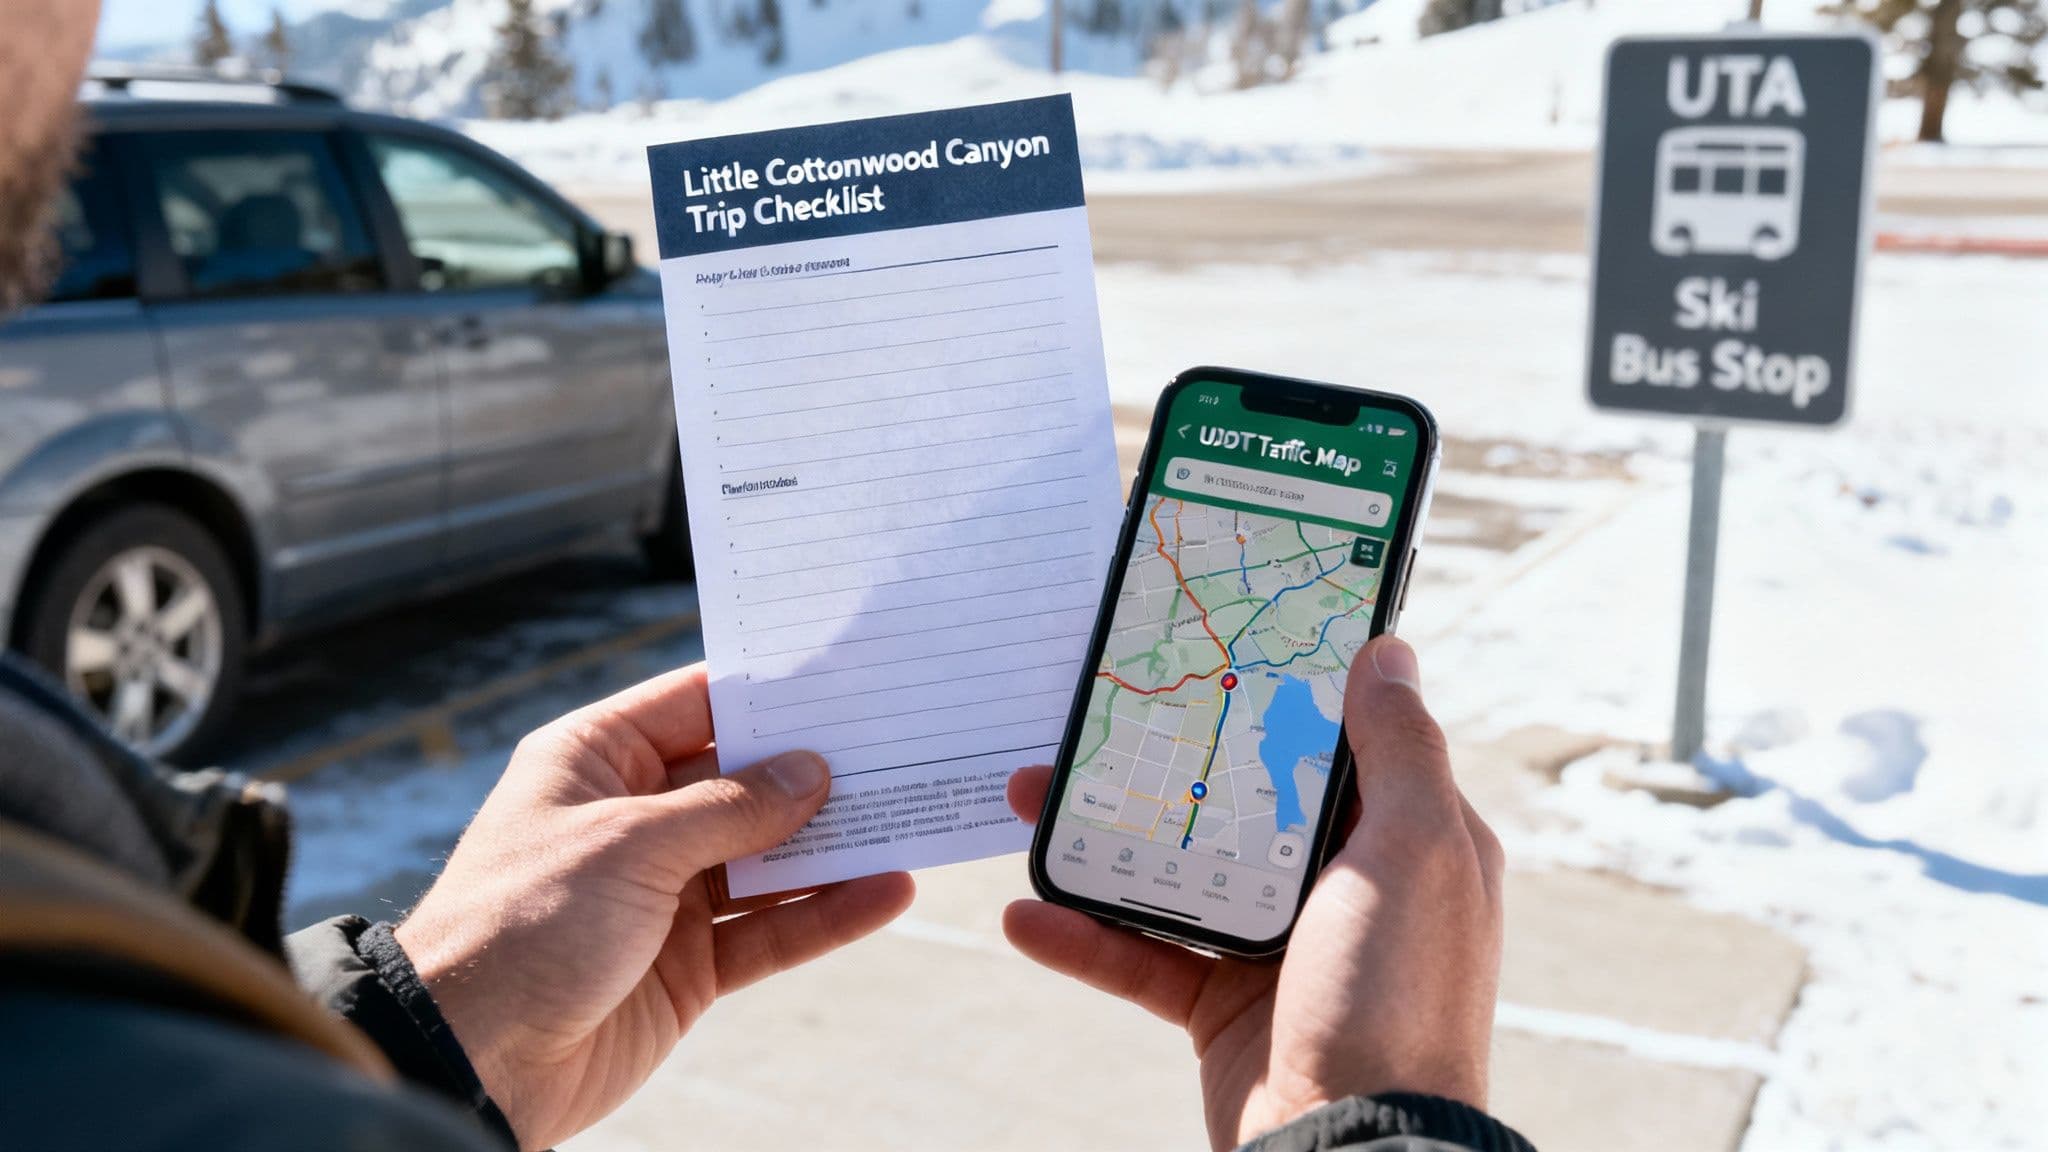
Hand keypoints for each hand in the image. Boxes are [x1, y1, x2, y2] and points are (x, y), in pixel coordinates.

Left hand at [394, 664, 914, 1149]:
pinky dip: (827, 914)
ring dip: (835, 846)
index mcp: (594, 761)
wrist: (472, 1058)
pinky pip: (771, 929)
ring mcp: (663, 894)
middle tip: (899, 747)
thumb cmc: (521, 924)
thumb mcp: (628, 843)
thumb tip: (810, 772)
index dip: (766, 692)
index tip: (843, 676)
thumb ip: (729, 808)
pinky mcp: (687, 964)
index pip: (695, 705)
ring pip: (768, 859)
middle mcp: (633, 819)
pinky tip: (886, 893)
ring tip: (912, 818)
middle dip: (816, 771)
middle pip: (743, 783)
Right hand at [1004, 636, 1503, 1150]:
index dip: (1285, 690)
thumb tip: (1389, 651)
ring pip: (1177, 869)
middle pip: (1241, 796)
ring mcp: (1281, 948)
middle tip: (1094, 715)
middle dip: (1163, 755)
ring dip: (1101, 837)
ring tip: (1028, 798)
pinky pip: (1142, 958)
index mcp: (1406, 841)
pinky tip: (1026, 914)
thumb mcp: (1417, 853)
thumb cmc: (1399, 998)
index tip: (1220, 643)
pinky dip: (1084, 938)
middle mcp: (1345, 887)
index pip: (1342, 742)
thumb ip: (1400, 751)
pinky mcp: (1223, 1006)